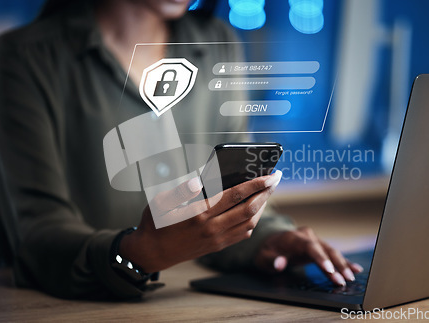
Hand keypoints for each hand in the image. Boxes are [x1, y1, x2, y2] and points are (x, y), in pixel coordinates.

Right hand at [120, 171, 282, 271]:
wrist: (152, 253)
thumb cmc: (155, 224)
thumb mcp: (160, 202)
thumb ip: (180, 190)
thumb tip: (198, 180)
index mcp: (199, 213)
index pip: (234, 195)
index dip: (255, 184)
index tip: (269, 175)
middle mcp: (212, 228)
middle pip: (248, 208)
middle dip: (266, 192)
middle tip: (276, 179)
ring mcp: (216, 239)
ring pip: (249, 222)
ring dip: (262, 206)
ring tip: (268, 192)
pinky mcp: (217, 246)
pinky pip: (242, 234)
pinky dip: (253, 221)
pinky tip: (254, 212)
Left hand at [255, 227, 363, 285]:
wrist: (270, 241)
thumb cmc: (267, 250)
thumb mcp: (263, 257)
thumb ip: (272, 260)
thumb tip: (280, 263)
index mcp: (294, 237)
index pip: (310, 246)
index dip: (321, 258)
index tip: (329, 270)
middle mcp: (307, 236)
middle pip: (324, 249)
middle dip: (336, 265)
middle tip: (343, 280)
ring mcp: (314, 240)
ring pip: (332, 251)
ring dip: (342, 265)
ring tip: (351, 278)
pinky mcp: (319, 246)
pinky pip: (333, 254)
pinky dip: (344, 262)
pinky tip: (355, 269)